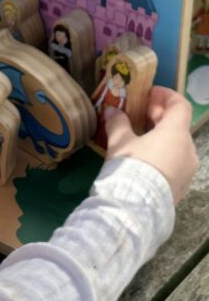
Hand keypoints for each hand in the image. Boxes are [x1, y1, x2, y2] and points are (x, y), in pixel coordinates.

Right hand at [104, 87, 197, 204]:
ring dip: (161, 136)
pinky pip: (175, 162)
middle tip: (139, 113)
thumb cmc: (131, 166)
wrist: (137, 207)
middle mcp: (188, 150)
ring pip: (177, 145)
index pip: (180, 105)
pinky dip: (163, 153)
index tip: (149, 93)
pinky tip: (144, 158)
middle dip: (159, 116)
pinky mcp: (182, 186)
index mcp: (176, 134)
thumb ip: (117, 122)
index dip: (165, 95)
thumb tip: (111, 111)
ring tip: (139, 137)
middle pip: (178, 125)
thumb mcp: (119, 141)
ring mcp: (188, 170)